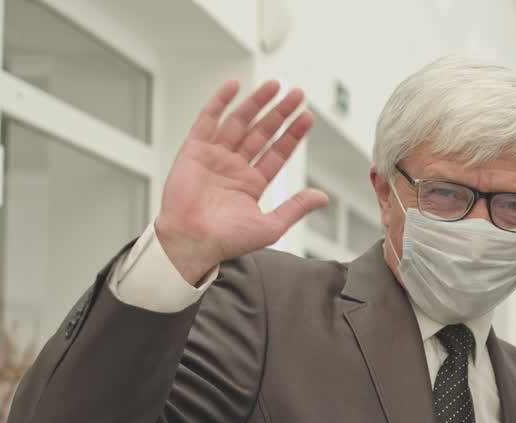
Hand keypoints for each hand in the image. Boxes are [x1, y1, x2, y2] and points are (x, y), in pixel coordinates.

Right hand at [155, 80, 328, 284]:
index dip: (292, 134)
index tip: (307, 117)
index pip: (277, 152)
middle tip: (297, 94)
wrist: (192, 243)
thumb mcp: (271, 225)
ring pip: (240, 122)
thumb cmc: (226, 241)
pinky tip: (234, 86)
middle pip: (262, 132)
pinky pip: (208, 120)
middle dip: (280, 113)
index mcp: (252, 183)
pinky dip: (219, 102)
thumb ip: (296, 207)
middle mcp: (234, 167)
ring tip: (275, 86)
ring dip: (256, 103)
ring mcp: (215, 157)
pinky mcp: (194, 151)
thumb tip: (323, 197)